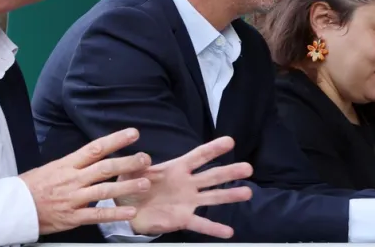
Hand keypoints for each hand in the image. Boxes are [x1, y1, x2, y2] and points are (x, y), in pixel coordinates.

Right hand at [19, 128, 154, 235]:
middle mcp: (72, 179)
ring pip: (104, 191)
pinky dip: (115, 214)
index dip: (116, 140)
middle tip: (146, 159)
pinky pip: (97, 216)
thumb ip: (74, 163)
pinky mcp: (72, 217)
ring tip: (145, 183)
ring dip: (127, 187)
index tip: (134, 134)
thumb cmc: (32, 186)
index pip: (95, 148)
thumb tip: (96, 155)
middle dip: (128, 163)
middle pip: (105, 168)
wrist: (13, 208)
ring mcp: (73, 199)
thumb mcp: (52, 167)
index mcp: (67, 164)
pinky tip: (130, 212)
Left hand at [116, 136, 253, 238]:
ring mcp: (188, 202)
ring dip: (230, 195)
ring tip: (247, 193)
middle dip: (230, 171)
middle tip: (248, 168)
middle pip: (212, 176)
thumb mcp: (130, 170)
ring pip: (213, 197)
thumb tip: (144, 156)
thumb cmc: (131, 184)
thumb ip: (137, 164)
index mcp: (177, 168)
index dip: (213, 149)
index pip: (199, 156)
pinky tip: (229, 232)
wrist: (126, 208)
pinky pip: (201, 223)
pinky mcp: (183, 219)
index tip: (230, 141)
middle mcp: (187, 184)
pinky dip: (214, 228)